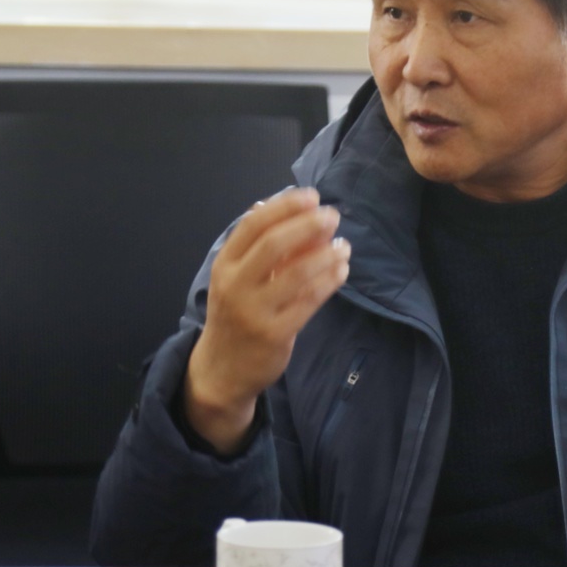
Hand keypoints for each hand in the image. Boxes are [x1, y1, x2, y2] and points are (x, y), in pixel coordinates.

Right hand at [185, 187, 350, 453]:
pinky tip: (342, 270)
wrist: (222, 370)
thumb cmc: (236, 314)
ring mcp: (254, 311)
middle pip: (273, 244)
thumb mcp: (238, 278)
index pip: (252, 224)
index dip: (284, 206)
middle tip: (333, 216)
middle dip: (308, 225)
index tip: (311, 196)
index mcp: (224, 264)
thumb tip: (290, 208)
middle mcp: (235, 284)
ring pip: (296, 274)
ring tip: (344, 246)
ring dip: (326, 255)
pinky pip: (309, 301)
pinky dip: (329, 281)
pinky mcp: (275, 333)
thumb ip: (261, 247)